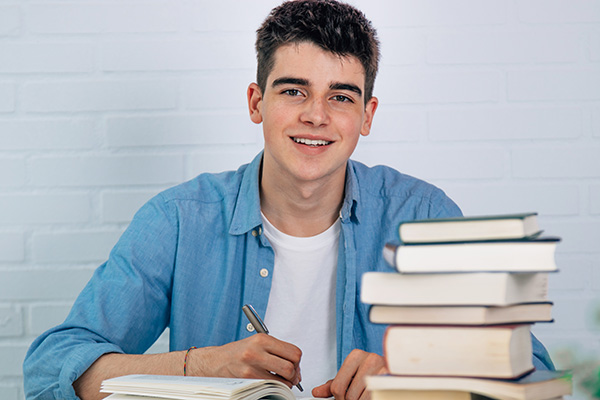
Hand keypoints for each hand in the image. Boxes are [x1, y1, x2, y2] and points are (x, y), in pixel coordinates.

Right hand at [187, 334, 301, 387]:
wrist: (216, 361)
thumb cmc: (238, 353)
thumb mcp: (257, 343)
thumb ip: (276, 350)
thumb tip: (296, 365)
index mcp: (262, 339)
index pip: (293, 351)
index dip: (298, 361)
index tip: (295, 365)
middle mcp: (257, 350)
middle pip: (290, 365)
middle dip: (294, 374)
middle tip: (291, 376)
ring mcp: (252, 366)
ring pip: (282, 378)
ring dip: (286, 382)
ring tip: (281, 380)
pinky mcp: (247, 378)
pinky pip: (271, 386)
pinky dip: (275, 386)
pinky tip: (271, 383)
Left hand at [312, 349, 386, 399]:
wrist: (392, 369)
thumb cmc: (369, 373)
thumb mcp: (349, 377)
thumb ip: (333, 384)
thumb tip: (316, 392)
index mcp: (355, 356)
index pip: (337, 387)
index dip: (339, 398)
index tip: (344, 397)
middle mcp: (370, 359)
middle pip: (349, 396)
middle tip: (356, 397)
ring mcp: (383, 369)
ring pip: (362, 399)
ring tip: (364, 395)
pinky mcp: (392, 379)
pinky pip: (375, 397)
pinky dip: (371, 399)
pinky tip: (373, 395)